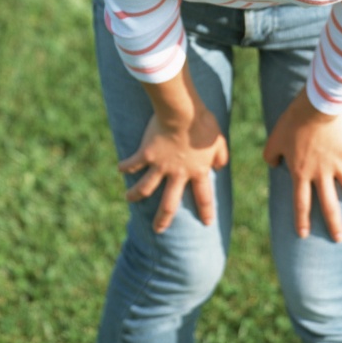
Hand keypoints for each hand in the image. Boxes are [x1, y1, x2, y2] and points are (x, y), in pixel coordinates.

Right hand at [118, 106, 228, 233]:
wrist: (181, 113)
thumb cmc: (202, 123)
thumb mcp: (219, 140)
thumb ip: (221, 156)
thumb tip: (220, 167)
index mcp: (197, 171)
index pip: (204, 196)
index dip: (206, 211)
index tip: (207, 223)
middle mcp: (178, 174)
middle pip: (169, 204)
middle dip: (163, 219)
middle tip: (158, 229)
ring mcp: (160, 166)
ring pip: (146, 188)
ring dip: (136, 195)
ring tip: (129, 199)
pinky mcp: (146, 154)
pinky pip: (134, 163)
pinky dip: (126, 166)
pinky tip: (120, 169)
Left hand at [263, 88, 341, 241]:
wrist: (314, 107)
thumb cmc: (292, 121)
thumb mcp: (274, 139)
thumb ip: (270, 155)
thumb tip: (273, 165)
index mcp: (301, 172)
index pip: (301, 202)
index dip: (302, 219)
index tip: (304, 235)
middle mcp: (321, 173)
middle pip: (329, 204)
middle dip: (334, 223)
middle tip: (340, 239)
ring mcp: (338, 163)